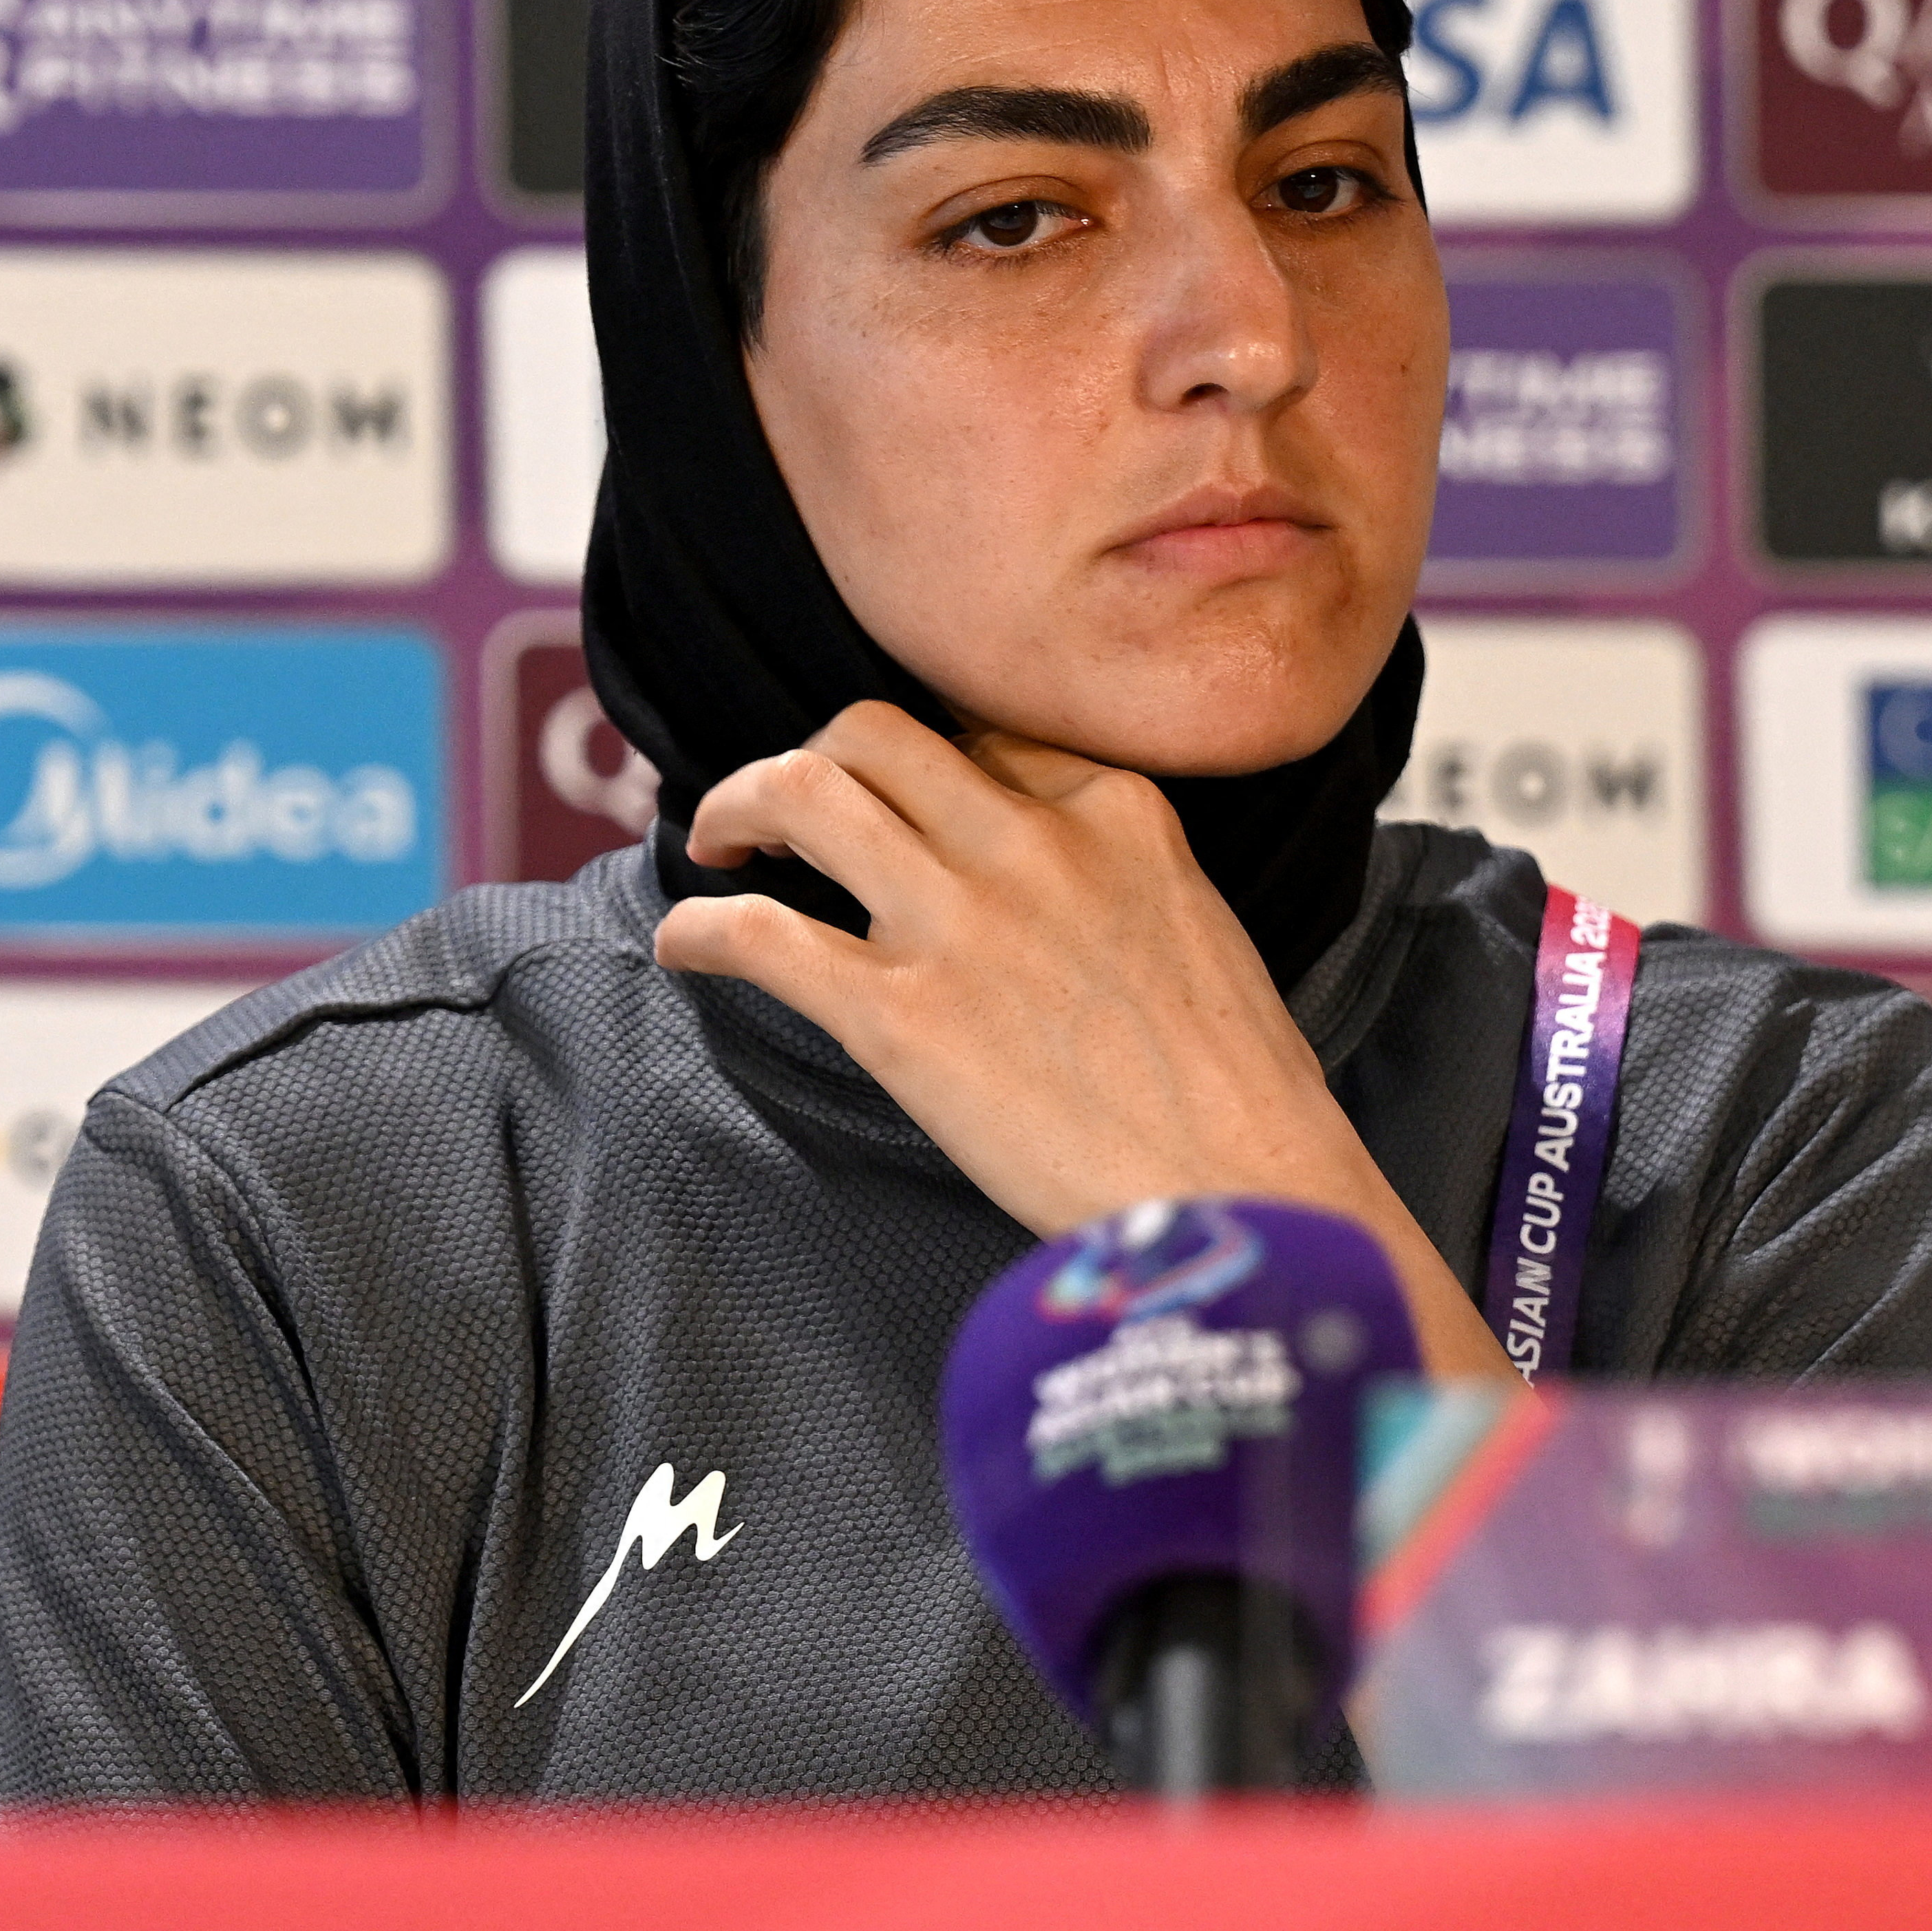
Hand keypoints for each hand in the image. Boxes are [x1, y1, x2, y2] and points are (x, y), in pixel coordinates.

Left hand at [654, 703, 1518, 1383]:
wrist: (1249, 1196)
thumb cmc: (1239, 1098)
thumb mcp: (1198, 930)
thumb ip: (1117, 882)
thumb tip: (1051, 904)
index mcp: (1119, 813)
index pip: (984, 734)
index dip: (919, 760)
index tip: (891, 795)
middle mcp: (1031, 841)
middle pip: (875, 735)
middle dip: (813, 758)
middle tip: (780, 810)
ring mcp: (961, 920)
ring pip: (801, 792)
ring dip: (736, 805)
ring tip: (716, 844)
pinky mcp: (899, 1014)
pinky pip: (760, 934)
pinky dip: (699, 928)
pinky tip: (682, 945)